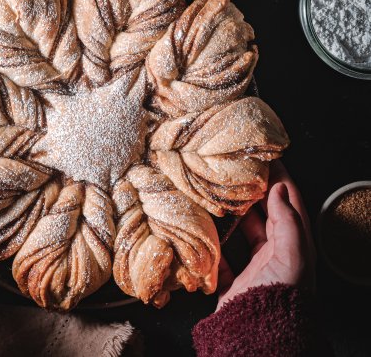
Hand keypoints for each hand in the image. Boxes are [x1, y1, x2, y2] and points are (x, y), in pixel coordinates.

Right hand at [216, 161, 315, 310]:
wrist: (256, 338)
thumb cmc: (278, 296)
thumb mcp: (292, 255)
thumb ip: (287, 221)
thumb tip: (278, 188)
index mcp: (293, 247)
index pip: (289, 205)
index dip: (280, 180)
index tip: (267, 158)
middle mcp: (276, 256)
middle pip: (265, 216)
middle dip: (254, 192)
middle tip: (239, 170)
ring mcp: (254, 269)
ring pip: (243, 234)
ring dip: (234, 214)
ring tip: (220, 192)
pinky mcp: (234, 283)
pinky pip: (222, 258)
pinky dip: (214, 243)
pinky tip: (204, 228)